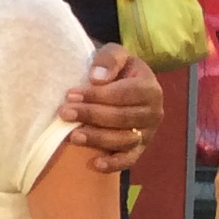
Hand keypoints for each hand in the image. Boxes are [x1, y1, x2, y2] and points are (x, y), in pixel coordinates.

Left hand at [59, 43, 160, 172]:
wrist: (123, 82)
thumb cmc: (115, 68)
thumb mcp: (114, 53)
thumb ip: (108, 59)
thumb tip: (96, 79)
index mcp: (149, 87)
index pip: (123, 94)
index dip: (96, 96)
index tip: (70, 95)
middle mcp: (153, 112)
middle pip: (122, 118)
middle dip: (91, 116)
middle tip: (64, 113)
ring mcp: (148, 132)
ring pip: (125, 139)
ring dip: (98, 139)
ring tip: (73, 136)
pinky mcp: (139, 148)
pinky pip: (130, 159)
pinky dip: (114, 164)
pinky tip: (94, 164)